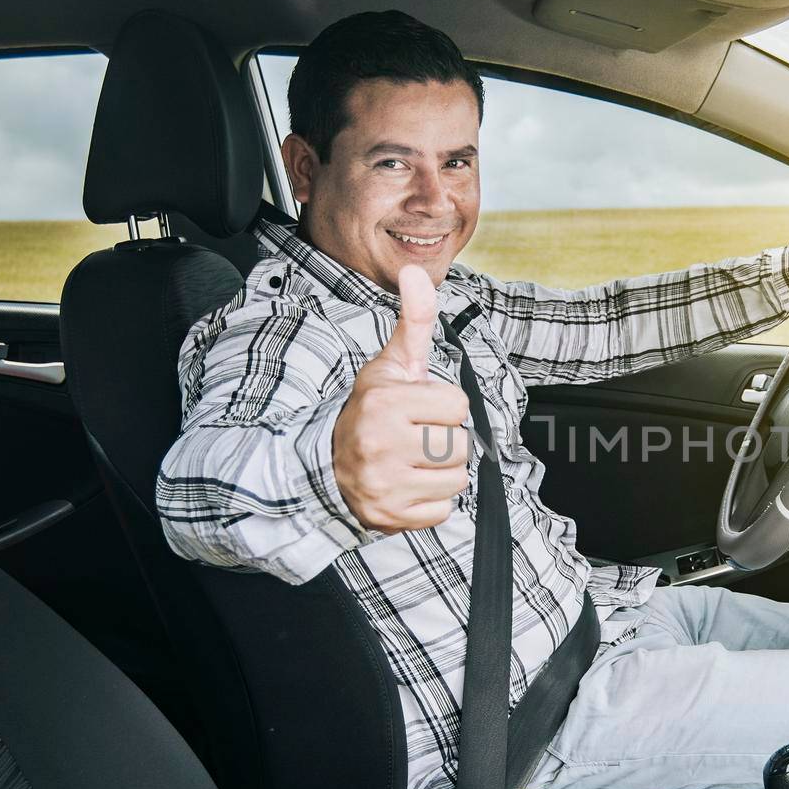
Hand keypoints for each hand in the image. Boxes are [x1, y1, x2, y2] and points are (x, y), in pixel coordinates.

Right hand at [333, 265, 470, 532]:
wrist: (327, 462)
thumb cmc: (372, 410)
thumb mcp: (392, 365)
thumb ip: (413, 321)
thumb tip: (415, 271)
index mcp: (384, 404)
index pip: (458, 407)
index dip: (444, 407)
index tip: (419, 409)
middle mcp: (380, 445)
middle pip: (461, 446)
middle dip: (445, 441)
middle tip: (417, 437)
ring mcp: (383, 485)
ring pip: (456, 480)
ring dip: (442, 472)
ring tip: (413, 461)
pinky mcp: (387, 517)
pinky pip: (442, 512)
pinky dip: (430, 503)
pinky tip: (407, 486)